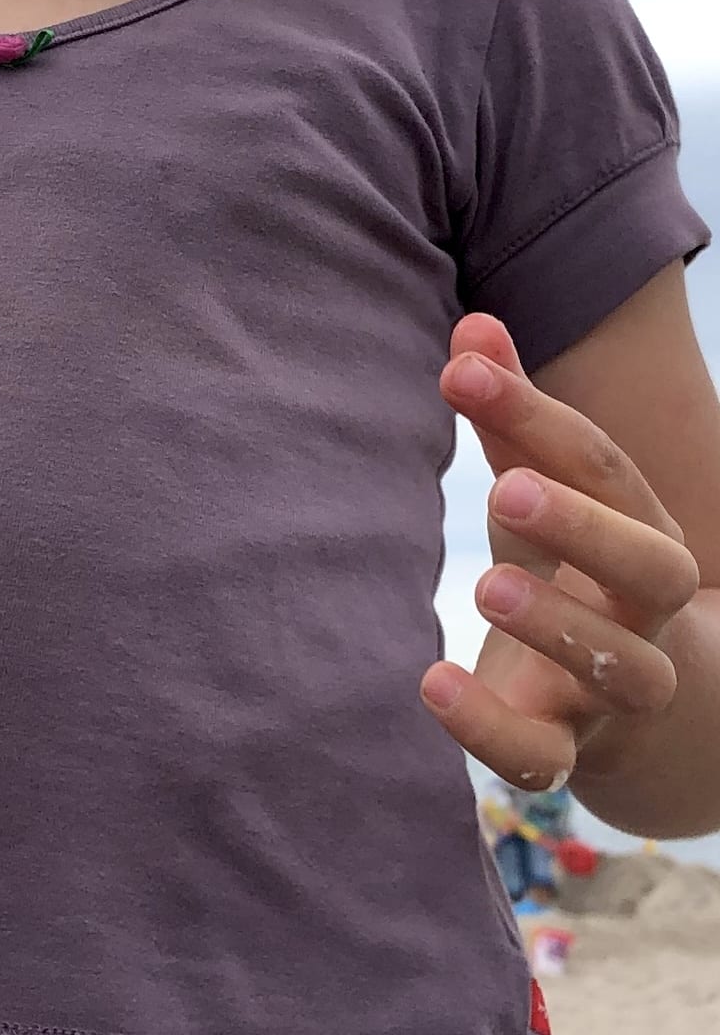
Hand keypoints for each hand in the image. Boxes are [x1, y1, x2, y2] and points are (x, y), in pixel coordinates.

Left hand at [420, 314, 702, 790]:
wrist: (643, 717)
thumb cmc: (579, 578)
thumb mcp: (547, 499)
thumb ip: (512, 419)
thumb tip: (472, 325)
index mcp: (641, 534)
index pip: (606, 468)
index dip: (538, 416)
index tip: (460, 372)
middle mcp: (645, 612)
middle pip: (650, 565)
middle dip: (584, 524)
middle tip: (505, 487)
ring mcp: (614, 692)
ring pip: (620, 667)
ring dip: (557, 626)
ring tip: (487, 584)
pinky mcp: (567, 752)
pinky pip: (542, 756)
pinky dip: (491, 729)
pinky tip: (432, 685)